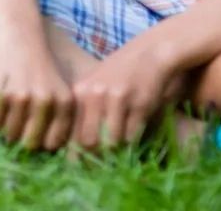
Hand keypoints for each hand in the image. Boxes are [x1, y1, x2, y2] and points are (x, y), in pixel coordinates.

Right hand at [0, 38, 74, 150]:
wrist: (17, 32)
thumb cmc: (37, 65)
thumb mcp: (56, 88)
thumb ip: (57, 118)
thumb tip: (46, 152)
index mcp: (64, 103)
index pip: (52, 144)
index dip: (40, 142)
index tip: (33, 133)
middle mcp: (45, 102)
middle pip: (30, 143)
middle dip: (21, 139)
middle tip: (17, 124)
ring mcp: (21, 97)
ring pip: (10, 135)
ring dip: (6, 128)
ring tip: (8, 109)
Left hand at [66, 37, 183, 154]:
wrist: (149, 53)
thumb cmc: (120, 73)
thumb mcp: (96, 85)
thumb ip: (85, 111)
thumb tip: (75, 147)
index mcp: (80, 91)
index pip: (70, 130)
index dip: (74, 154)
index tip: (80, 165)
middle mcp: (94, 94)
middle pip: (88, 141)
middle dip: (94, 159)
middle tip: (100, 166)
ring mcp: (116, 98)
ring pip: (110, 142)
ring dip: (115, 154)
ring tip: (117, 157)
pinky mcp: (138, 103)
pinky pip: (131, 136)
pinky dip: (131, 145)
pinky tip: (132, 141)